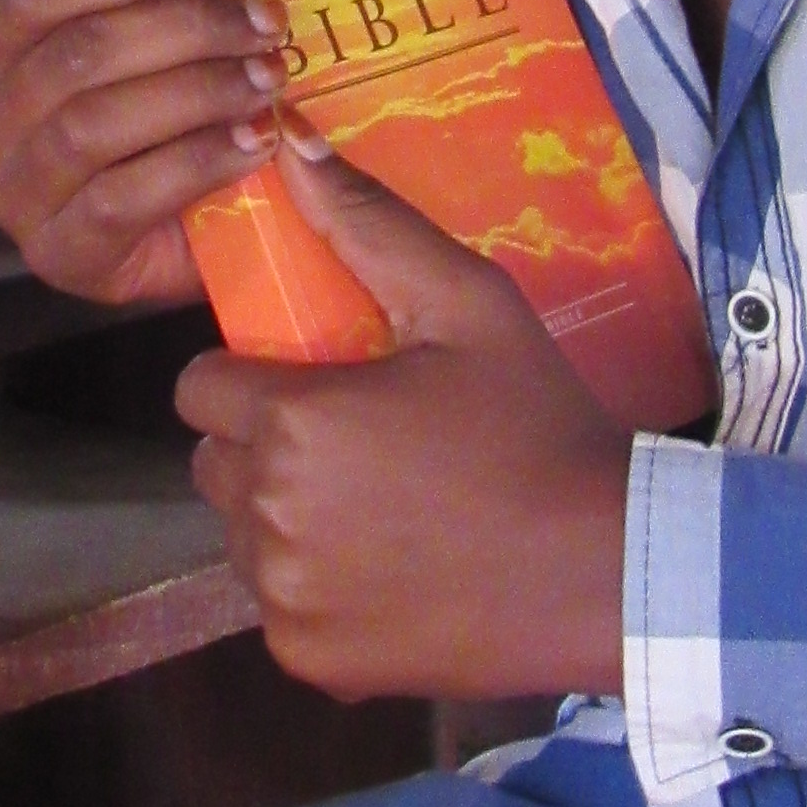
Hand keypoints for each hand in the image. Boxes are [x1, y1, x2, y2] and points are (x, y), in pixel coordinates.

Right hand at [0, 0, 287, 308]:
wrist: (197, 217)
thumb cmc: (157, 99)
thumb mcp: (120, 6)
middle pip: (75, 56)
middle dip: (182, 30)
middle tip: (264, 23)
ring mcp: (16, 200)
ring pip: (92, 126)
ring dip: (196, 92)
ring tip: (268, 78)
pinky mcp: (63, 257)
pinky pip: (121, 200)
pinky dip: (197, 162)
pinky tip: (256, 140)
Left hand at [174, 132, 630, 703]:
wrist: (607, 568)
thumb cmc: (538, 424)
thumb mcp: (468, 304)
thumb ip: (370, 224)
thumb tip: (292, 145)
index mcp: (290, 422)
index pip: (199, 389)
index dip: (251, 380)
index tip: (317, 383)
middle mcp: (267, 516)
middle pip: (214, 464)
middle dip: (264, 446)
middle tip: (358, 443)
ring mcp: (285, 598)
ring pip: (240, 537)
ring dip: (284, 517)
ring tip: (381, 505)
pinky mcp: (313, 660)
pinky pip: (279, 607)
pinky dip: (316, 590)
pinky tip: (394, 569)